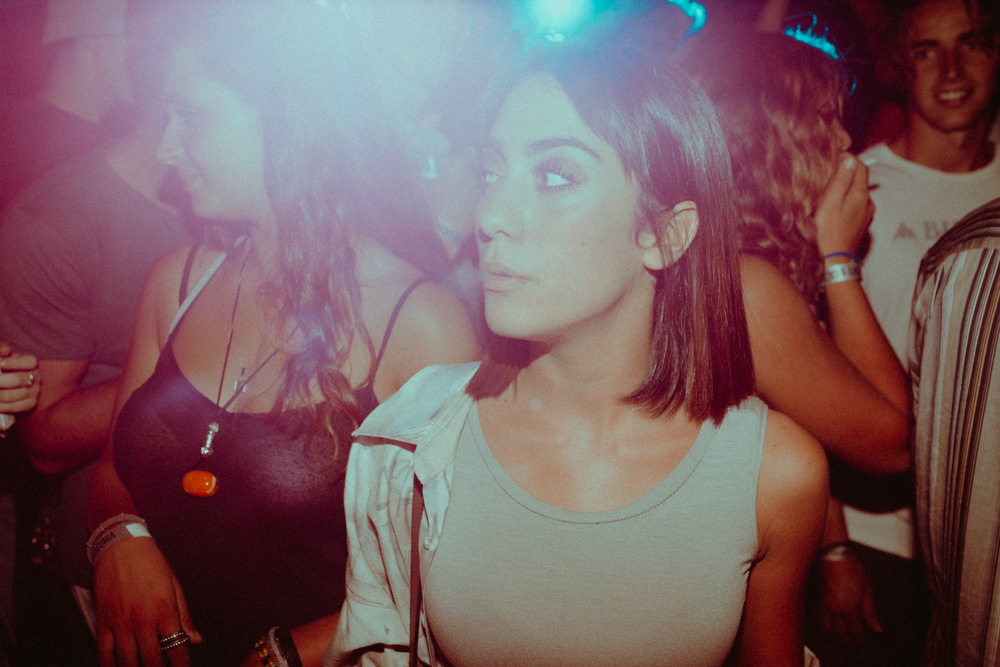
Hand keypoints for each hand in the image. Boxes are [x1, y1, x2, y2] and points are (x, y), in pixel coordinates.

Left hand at [0, 342, 39, 416]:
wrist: (6, 383)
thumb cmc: (2, 367)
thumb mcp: (2, 355)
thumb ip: (1, 350)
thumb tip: (6, 351)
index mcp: (30, 362)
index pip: (29, 361)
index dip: (14, 363)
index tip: (0, 364)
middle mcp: (36, 376)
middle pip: (20, 379)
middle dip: (1, 381)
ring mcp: (35, 391)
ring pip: (18, 394)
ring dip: (0, 395)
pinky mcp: (30, 403)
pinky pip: (17, 406)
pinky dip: (2, 406)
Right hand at [94, 536, 202, 666]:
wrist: (122, 545)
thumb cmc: (152, 563)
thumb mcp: (175, 586)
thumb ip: (185, 617)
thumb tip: (196, 639)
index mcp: (165, 610)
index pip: (177, 649)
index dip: (182, 666)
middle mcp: (142, 619)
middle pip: (152, 661)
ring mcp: (120, 622)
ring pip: (127, 662)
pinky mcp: (102, 621)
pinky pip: (104, 653)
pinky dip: (109, 666)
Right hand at [814, 153, 875, 256]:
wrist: (835, 261)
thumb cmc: (828, 233)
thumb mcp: (830, 204)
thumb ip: (840, 181)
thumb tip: (849, 159)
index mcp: (861, 195)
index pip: (860, 167)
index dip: (848, 158)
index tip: (834, 157)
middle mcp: (868, 203)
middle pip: (860, 178)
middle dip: (847, 171)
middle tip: (828, 172)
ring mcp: (867, 214)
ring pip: (858, 191)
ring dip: (846, 186)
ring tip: (829, 190)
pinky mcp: (862, 223)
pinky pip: (857, 203)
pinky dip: (847, 199)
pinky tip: (835, 206)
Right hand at [815, 553, 882, 645]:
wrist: (832, 554)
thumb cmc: (851, 568)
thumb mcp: (867, 589)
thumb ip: (870, 611)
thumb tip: (877, 628)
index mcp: (849, 608)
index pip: (855, 632)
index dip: (860, 640)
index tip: (862, 644)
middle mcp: (834, 610)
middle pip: (841, 633)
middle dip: (848, 639)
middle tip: (853, 641)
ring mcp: (823, 605)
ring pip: (827, 628)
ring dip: (835, 633)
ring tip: (841, 634)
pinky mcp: (815, 598)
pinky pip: (818, 617)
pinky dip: (824, 623)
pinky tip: (828, 623)